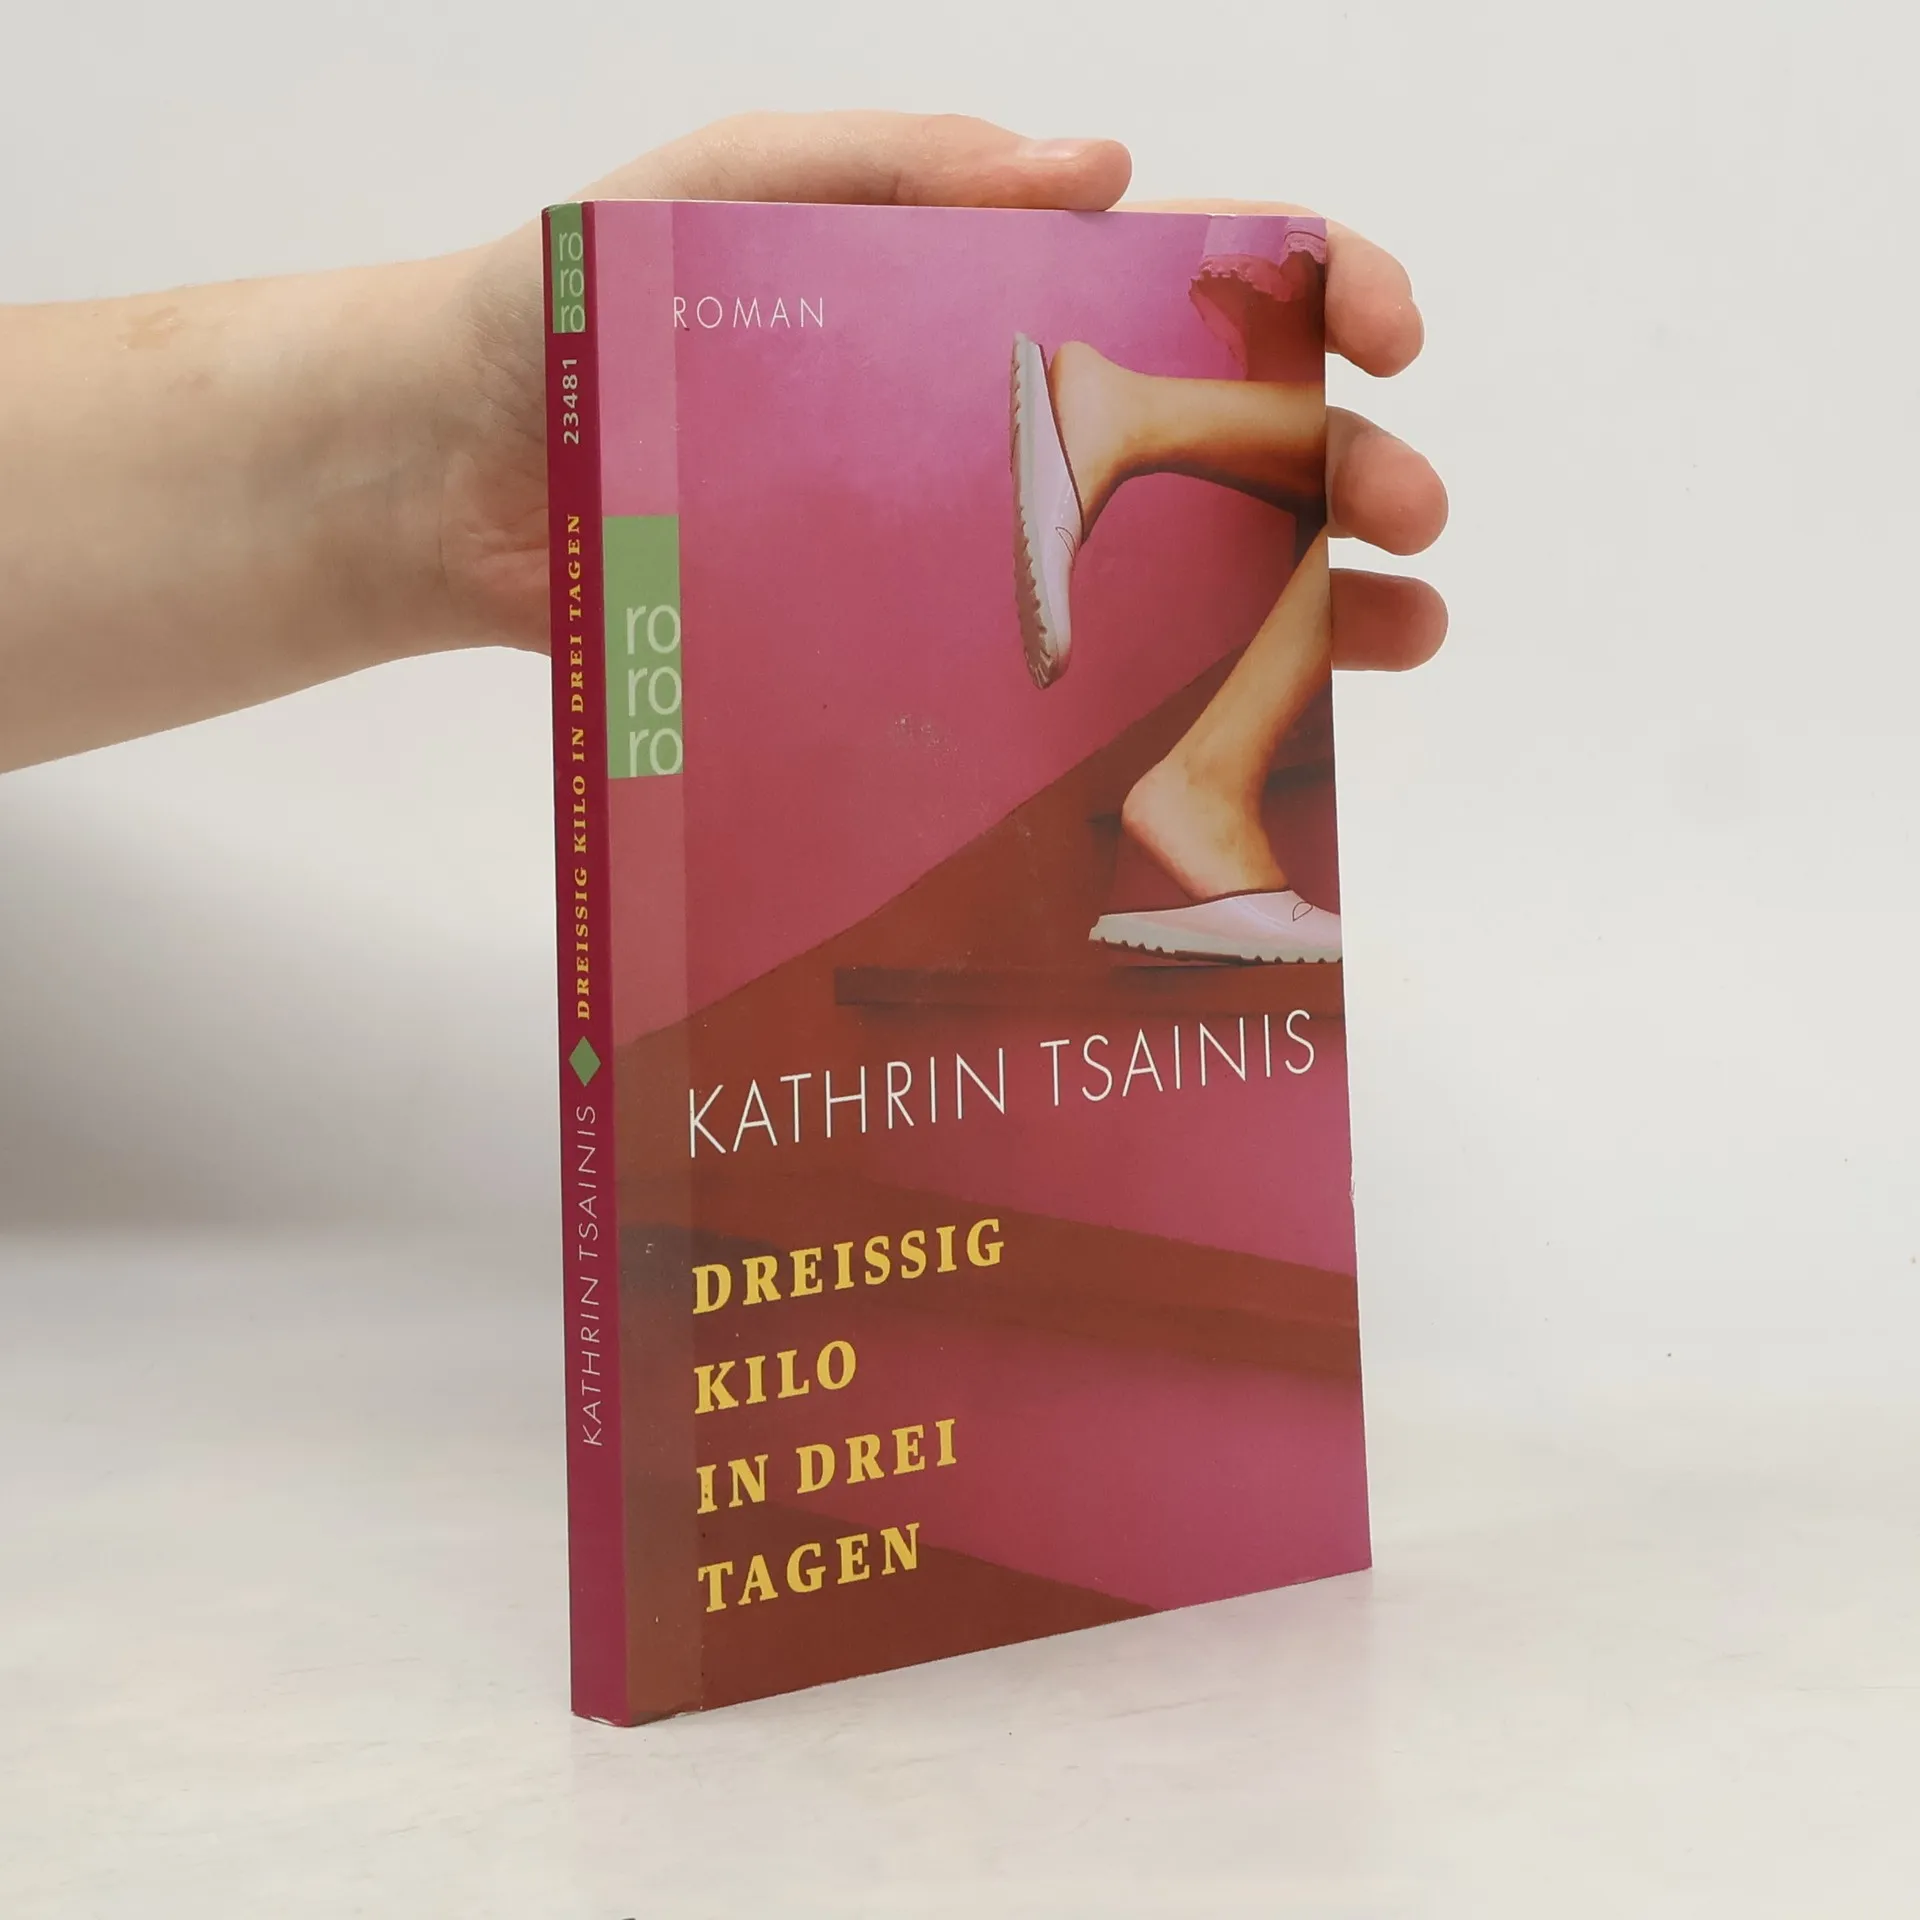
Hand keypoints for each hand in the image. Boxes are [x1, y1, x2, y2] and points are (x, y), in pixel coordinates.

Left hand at [429, 112, 1446, 671]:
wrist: (450, 484)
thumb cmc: (573, 313)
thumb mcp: (730, 189)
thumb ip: (904, 166)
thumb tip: (1113, 173)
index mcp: (984, 298)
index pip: (1190, 278)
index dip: (1312, 290)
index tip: (1386, 333)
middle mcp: (1002, 431)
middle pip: (1217, 440)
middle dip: (1342, 467)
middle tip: (1414, 518)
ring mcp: (968, 559)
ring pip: (1172, 575)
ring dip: (1303, 602)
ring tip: (1396, 641)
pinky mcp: (910, 666)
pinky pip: (1059, 691)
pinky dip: (1162, 716)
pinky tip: (1242, 743)